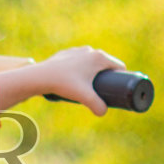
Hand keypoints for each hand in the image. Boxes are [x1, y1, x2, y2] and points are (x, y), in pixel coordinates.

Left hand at [0, 46, 125, 114]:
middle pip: (106, 64)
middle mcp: (90, 50)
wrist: (41, 76)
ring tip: (91, 85)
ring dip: (94, 71)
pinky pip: (79, 61)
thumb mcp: (85, 97)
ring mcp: (78, 51)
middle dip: (107, 76)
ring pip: (92, 62)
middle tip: (104, 90)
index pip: (119, 66)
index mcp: (99, 57)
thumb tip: (103, 112)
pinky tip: (78, 77)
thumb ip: (98, 106)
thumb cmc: (64, 84)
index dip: (122, 77)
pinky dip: (81, 68)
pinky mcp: (66, 54)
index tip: (120, 88)